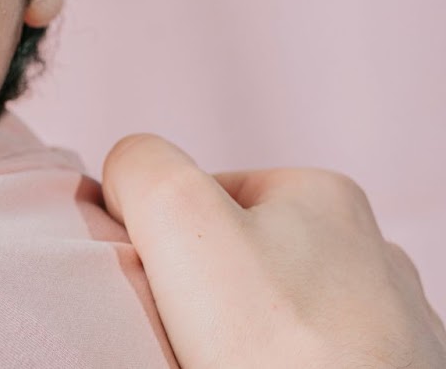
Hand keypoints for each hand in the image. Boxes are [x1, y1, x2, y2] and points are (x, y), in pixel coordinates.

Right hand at [102, 134, 445, 368]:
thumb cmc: (274, 338)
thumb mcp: (176, 211)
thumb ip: (142, 165)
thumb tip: (124, 177)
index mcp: (324, 193)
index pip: (202, 194)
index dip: (162, 239)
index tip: (164, 286)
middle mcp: (371, 251)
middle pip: (241, 259)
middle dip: (203, 294)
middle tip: (185, 334)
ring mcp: (390, 326)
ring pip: (276, 318)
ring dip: (241, 341)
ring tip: (220, 366)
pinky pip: (306, 362)